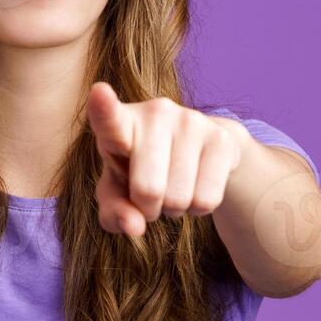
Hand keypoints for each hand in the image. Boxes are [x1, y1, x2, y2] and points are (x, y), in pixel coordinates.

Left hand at [87, 83, 249, 237]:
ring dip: (174, 209)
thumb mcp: (117, 193)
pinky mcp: (221, 138)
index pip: (109, 119)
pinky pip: (206, 201)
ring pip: (179, 200)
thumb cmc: (139, 171)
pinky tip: (195, 186)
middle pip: (148, 190)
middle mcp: (155, 112)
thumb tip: (135, 227)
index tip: (99, 92)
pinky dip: (198, 208)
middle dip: (148, 208)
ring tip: (173, 185)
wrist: (195, 148)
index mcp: (119, 123)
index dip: (103, 108)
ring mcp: (191, 121)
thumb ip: (114, 212)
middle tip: (150, 195)